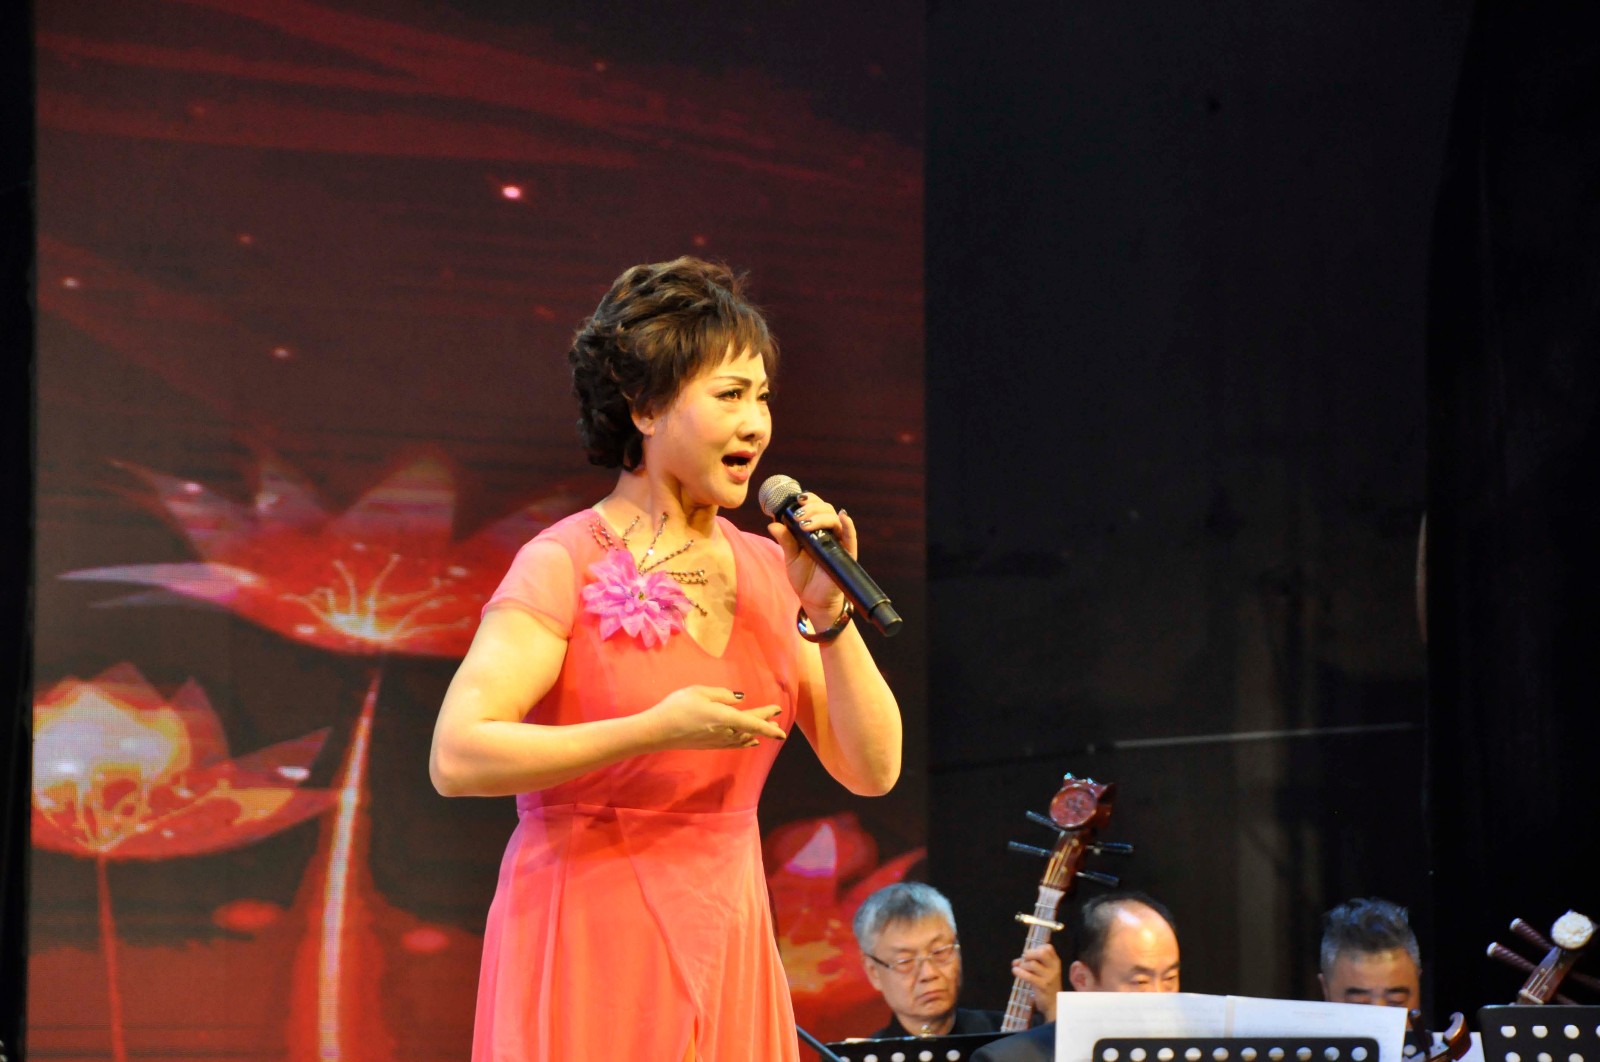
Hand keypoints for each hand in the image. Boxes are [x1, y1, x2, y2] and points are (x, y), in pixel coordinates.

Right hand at [642, 686, 786, 750]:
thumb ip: (721, 694)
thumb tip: (738, 699)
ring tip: (768, 726)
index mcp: (724, 717)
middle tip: (777, 714)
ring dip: (757, 732)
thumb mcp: (699, 692)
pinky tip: (750, 742)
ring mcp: (718, 741)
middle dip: (765, 722)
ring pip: (744, 738)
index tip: (782, 729)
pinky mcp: (710, 745)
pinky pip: (735, 744)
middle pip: (750, 728)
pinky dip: (746, 742)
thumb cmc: (677, 707)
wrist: (658, 731)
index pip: (753, 722)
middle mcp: (725, 732)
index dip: (768, 725)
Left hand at [766, 491, 854, 620]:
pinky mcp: (846, 555)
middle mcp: (827, 533)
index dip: (808, 500)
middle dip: (811, 508)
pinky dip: (848, 526)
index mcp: (814, 530)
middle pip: (825, 509)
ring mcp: (838, 542)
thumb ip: (785, 540)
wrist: (814, 600)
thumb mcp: (790, 557)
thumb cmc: (803, 577)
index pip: (815, 507)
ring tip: (804, 524)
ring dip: (820, 517)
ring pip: (835, 520)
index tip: (796, 499)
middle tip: (798, 516)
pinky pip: (850, 538)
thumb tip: (772, 524)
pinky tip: (844, 517)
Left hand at [1014, 942, 1062, 1021]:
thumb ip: (1030, 964)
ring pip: (1032, 964)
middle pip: (1042, 953)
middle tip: (1025, 960)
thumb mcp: (1042, 972)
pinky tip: (1015, 972)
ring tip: (1020, 969)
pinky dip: (1019, 972)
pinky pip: (1029, 976)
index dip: (1037, 948)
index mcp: (1055, 962)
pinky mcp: (1043, 986)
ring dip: (1023, 965)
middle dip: (1029, 954)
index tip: (1031, 955)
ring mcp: (1049, 977)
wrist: (1054, 1004)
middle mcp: (1054, 968)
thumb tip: (1015, 962)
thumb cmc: (1046, 985)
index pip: (1048, 948)